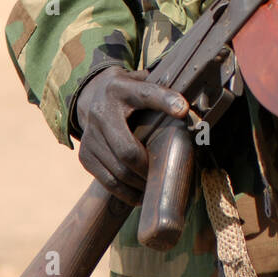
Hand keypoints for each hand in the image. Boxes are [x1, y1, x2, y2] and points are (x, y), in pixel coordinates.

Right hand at [75, 66, 188, 205]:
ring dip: (139, 184)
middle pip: (127, 149)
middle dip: (148, 166)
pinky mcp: (85, 155)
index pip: (145, 94)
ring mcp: (90, 135)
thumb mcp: (142, 82)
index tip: (183, 110)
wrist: (91, 94)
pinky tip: (140, 194)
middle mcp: (102, 111)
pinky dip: (125, 192)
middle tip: (165, 173)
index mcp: (121, 89)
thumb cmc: (129, 92)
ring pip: (117, 170)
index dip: (165, 100)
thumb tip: (192, 105)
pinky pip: (107, 181)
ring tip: (155, 186)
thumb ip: (162, 90)